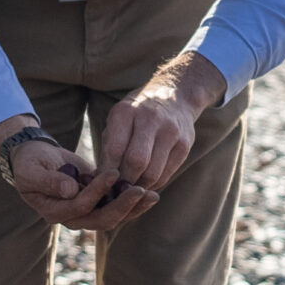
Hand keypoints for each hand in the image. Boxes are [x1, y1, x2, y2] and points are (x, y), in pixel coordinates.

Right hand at [0, 116, 159, 231]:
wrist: (35, 159)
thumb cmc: (30, 162)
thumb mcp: (32, 169)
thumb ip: (49, 181)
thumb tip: (71, 190)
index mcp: (53, 211)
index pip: (80, 206)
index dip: (97, 192)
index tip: (113, 172)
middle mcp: (72, 218)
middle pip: (101, 220)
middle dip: (123, 207)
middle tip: (141, 191)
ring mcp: (86, 213)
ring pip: (113, 218)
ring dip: (133, 209)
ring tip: (152, 195)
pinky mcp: (96, 204)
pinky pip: (116, 208)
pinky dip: (132, 203)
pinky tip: (149, 193)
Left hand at [99, 52, 224, 192]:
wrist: (174, 95)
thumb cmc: (137, 113)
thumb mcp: (118, 119)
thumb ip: (109, 146)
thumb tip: (100, 179)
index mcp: (127, 112)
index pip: (115, 150)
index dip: (108, 172)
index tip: (104, 181)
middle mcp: (150, 119)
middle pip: (136, 162)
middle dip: (125, 181)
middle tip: (118, 189)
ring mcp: (170, 132)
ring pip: (153, 173)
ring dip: (139, 187)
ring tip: (131, 188)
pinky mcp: (184, 144)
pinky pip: (166, 174)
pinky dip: (153, 184)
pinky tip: (146, 182)